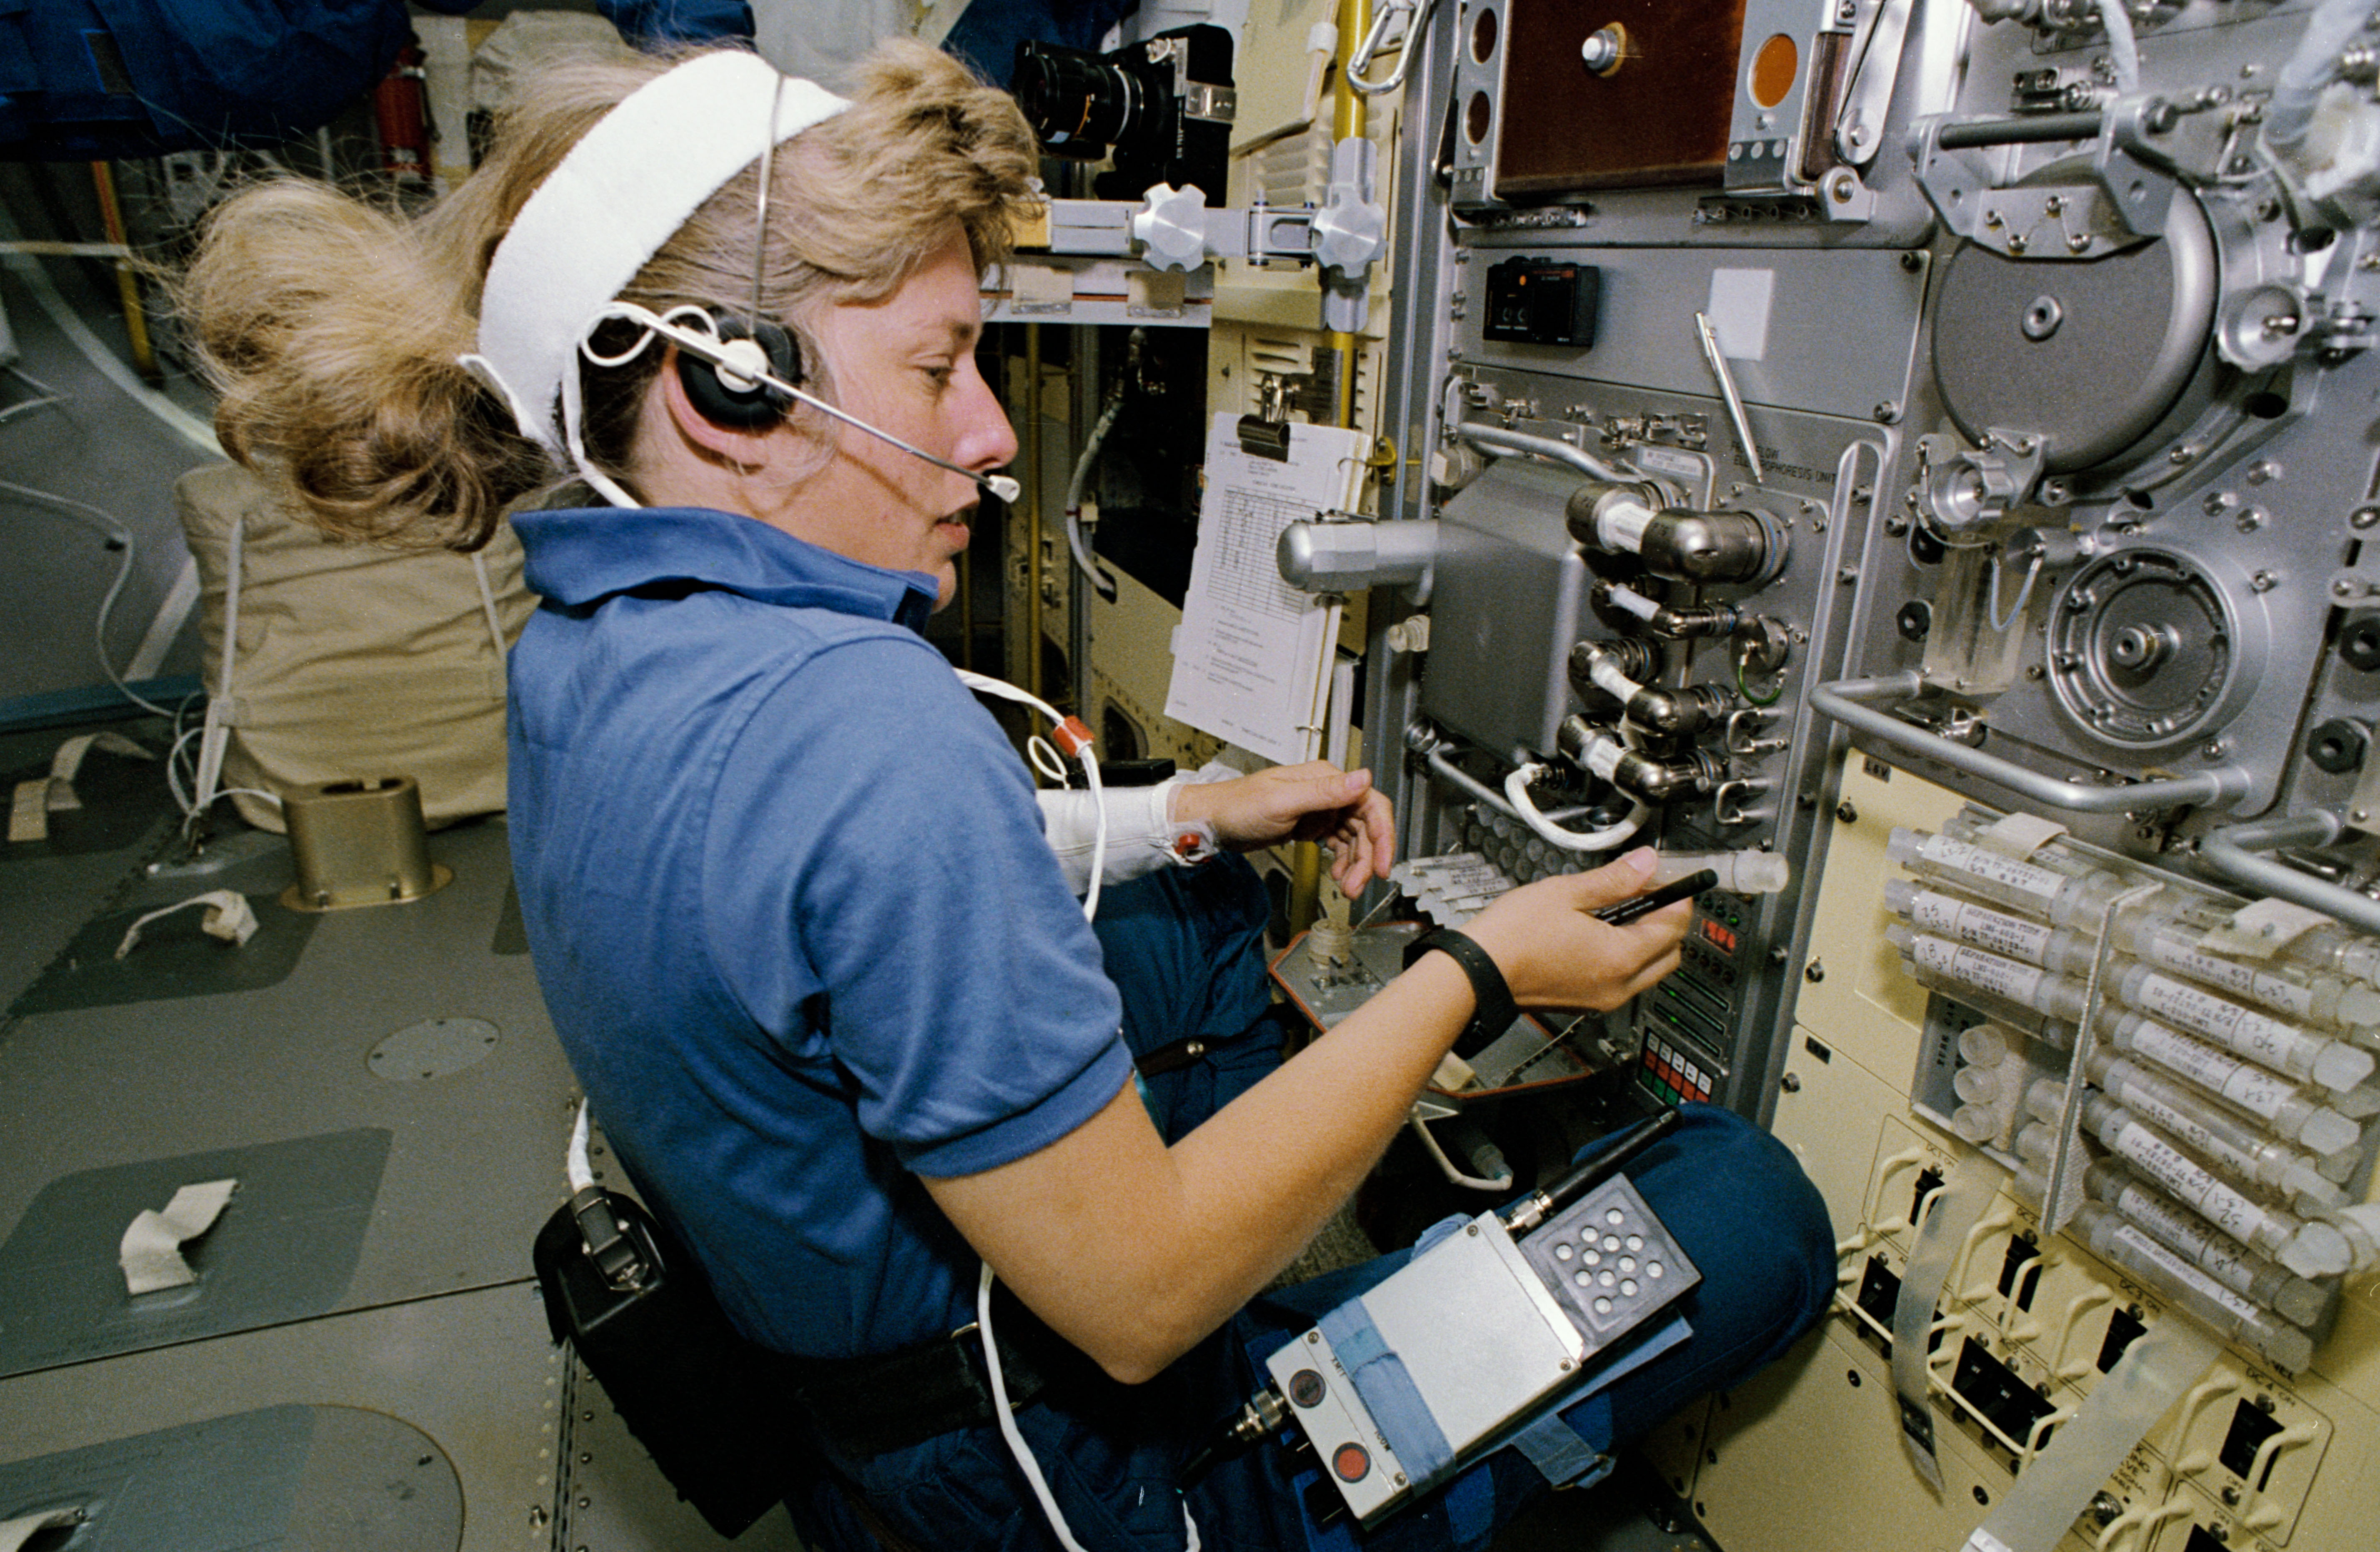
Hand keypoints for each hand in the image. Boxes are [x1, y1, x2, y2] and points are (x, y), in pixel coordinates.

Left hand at [1171, 762, 1396, 890]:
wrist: (1213, 821)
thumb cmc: (1238, 806)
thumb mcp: (1283, 801)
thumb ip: (1324, 792)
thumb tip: (1363, 778)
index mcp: (1326, 779)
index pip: (1371, 804)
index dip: (1384, 835)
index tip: (1384, 864)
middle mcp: (1327, 792)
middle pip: (1365, 826)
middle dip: (1367, 858)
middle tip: (1358, 886)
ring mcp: (1320, 809)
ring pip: (1353, 839)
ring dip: (1355, 864)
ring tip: (1347, 887)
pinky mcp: (1311, 824)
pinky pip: (1338, 844)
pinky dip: (1342, 861)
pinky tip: (1337, 875)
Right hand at [1460, 848, 1686, 1011]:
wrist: (1477, 973)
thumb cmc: (1513, 936)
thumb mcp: (1566, 893)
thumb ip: (1614, 879)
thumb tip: (1647, 863)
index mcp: (1620, 958)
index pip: (1674, 927)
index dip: (1677, 897)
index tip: (1669, 877)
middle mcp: (1619, 986)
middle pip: (1670, 955)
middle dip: (1668, 923)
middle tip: (1649, 892)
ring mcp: (1602, 999)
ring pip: (1649, 971)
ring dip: (1648, 942)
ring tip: (1622, 910)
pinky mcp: (1586, 1003)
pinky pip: (1624, 982)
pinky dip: (1625, 958)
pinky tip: (1601, 933)